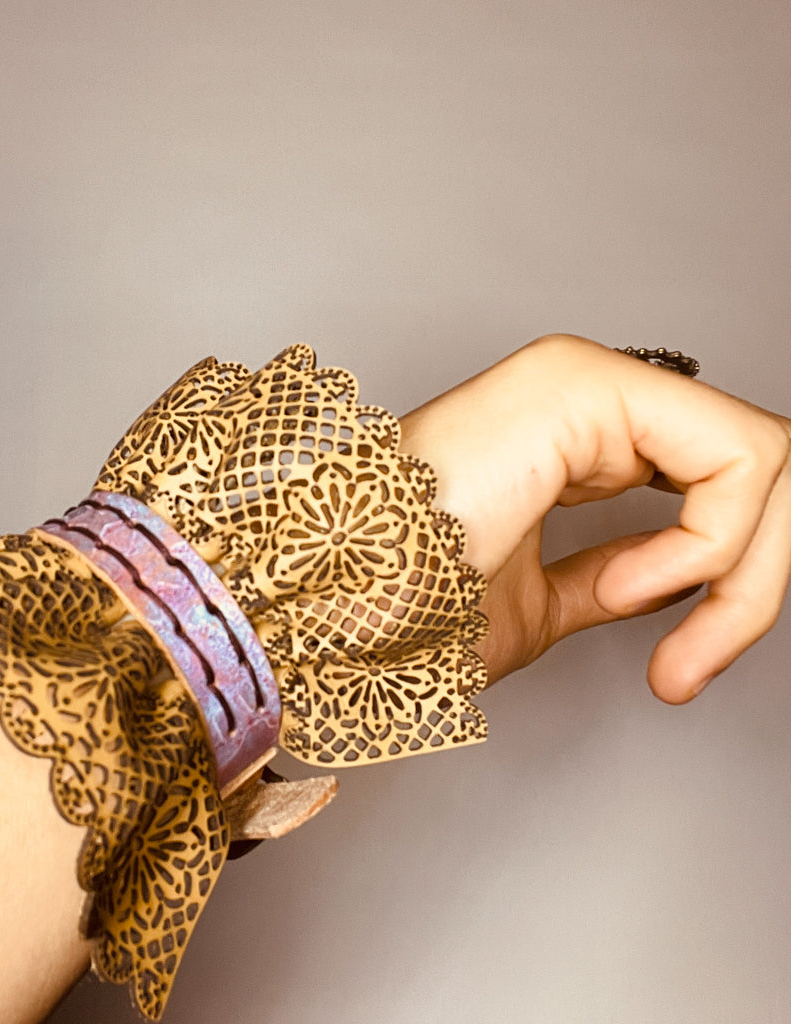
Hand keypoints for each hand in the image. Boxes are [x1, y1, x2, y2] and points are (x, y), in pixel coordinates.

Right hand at [399, 334, 790, 703]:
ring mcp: (586, 382)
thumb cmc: (401, 610)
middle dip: (751, 586)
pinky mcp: (587, 385)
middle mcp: (586, 396)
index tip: (679, 671)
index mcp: (572, 437)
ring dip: (743, 577)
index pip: (709, 489)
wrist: (329, 604)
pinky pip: (735, 458)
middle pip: (752, 475)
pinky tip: (630, 586)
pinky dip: (714, 543)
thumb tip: (684, 573)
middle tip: (688, 670)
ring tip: (669, 649)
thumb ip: (619, 573)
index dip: (729, 586)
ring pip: (762, 462)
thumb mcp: (544, 605)